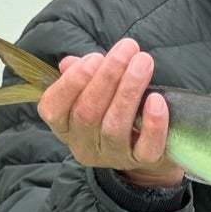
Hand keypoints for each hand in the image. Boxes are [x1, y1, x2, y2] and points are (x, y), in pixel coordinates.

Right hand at [37, 37, 184, 187]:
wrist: (151, 145)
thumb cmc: (115, 108)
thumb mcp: (96, 90)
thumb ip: (82, 75)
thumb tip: (70, 62)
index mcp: (65, 126)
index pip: (53, 109)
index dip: (71, 83)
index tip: (95, 57)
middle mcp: (84, 146)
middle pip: (88, 113)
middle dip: (107, 77)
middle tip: (127, 49)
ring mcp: (113, 156)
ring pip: (115, 126)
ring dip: (129, 90)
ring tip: (143, 62)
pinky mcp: (142, 162)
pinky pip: (146, 147)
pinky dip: (152, 123)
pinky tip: (157, 99)